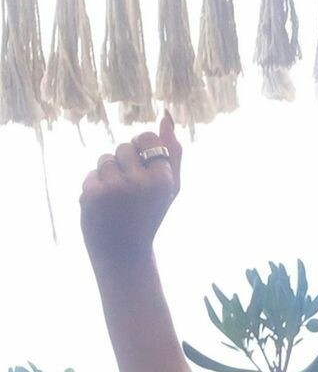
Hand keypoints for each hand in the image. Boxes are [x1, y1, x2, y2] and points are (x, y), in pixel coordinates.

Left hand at [81, 113, 181, 270]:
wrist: (124, 254)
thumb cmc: (148, 217)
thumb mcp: (168, 189)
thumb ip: (172, 154)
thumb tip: (167, 118)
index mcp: (163, 179)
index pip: (147, 138)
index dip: (142, 149)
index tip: (142, 167)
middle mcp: (140, 182)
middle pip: (124, 147)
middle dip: (124, 164)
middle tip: (130, 192)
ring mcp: (115, 188)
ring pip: (105, 159)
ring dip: (108, 174)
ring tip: (117, 199)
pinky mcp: (93, 194)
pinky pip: (91, 174)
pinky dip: (95, 187)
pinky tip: (104, 207)